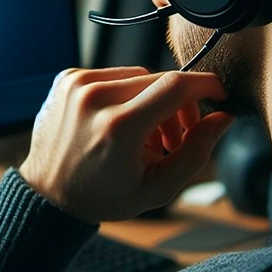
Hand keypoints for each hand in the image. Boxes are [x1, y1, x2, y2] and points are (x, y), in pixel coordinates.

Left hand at [19, 67, 234, 223]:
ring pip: (138, 75)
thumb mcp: (157, 188)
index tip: (219, 95)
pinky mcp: (67, 78)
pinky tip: (120, 122)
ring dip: (151, 99)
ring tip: (146, 135)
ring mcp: (76, 84)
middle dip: (179, 104)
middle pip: (160, 79)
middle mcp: (94, 97)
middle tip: (175, 137)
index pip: (176, 86)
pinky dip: (125, 93)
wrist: (48, 195)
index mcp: (118, 126)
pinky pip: (113, 74)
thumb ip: (196, 152)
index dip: (206, 85)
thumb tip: (223, 117)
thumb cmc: (103, 196)